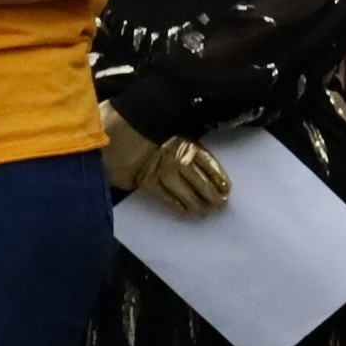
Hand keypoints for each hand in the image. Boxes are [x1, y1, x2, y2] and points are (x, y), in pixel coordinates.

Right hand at [103, 108, 232, 215]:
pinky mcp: (148, 182)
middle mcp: (178, 160)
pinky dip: (177, 205)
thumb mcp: (174, 136)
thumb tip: (204, 166)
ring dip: (197, 203)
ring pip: (186, 192)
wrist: (118, 134)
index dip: (220, 178)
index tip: (228, 188)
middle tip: (221, 205)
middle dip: (212, 195)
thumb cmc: (149, 135)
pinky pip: (166, 197)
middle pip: (201, 181)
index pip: (209, 164)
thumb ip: (187, 149)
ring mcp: (163, 172)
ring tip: (205, 212)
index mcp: (187, 146)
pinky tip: (186, 211)